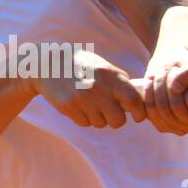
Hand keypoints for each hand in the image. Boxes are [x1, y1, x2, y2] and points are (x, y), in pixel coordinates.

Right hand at [26, 48, 146, 128]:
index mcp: (110, 75)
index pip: (133, 100)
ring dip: (98, 118)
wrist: (48, 64)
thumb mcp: (104, 66)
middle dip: (116, 120)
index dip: (139, 112)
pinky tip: (78, 105)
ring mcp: (82, 98)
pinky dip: (84, 118)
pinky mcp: (68, 106)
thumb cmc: (81, 65)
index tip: (138, 117)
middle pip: (118, 120)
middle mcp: (98, 88)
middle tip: (110, 112)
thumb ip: (120, 81)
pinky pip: (85, 123)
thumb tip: (139, 100)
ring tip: (90, 103)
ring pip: (100, 124)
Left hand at [139, 51, 187, 135]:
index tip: (182, 75)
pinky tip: (149, 84)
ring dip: (155, 90)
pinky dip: (147, 98)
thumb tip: (175, 88)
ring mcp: (178, 128)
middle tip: (165, 70)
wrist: (173, 73)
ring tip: (157, 75)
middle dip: (168, 87)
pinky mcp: (162, 126)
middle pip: (176, 110)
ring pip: (160, 111)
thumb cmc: (186, 68)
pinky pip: (149, 115)